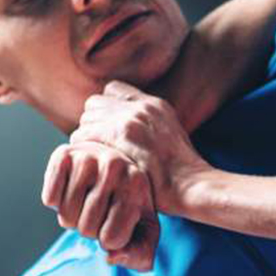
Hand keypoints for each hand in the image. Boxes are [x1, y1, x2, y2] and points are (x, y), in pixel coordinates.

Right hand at [42, 140, 159, 270]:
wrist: (113, 167)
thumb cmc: (129, 205)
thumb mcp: (144, 231)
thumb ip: (139, 254)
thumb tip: (112, 257)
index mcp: (137, 185)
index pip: (111, 238)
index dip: (109, 239)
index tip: (117, 222)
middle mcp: (115, 166)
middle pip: (86, 229)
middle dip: (90, 228)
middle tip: (99, 209)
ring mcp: (88, 157)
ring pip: (66, 217)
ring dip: (73, 217)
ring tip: (86, 200)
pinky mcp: (63, 155)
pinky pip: (50, 199)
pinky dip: (55, 203)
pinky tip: (71, 189)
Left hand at [70, 81, 210, 214]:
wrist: (192, 185)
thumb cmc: (181, 174)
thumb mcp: (171, 138)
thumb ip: (148, 126)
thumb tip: (125, 131)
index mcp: (155, 105)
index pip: (112, 89)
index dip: (104, 108)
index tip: (106, 129)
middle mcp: (142, 106)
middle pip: (94, 103)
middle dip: (92, 124)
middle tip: (97, 147)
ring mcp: (131, 119)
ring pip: (86, 118)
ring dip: (86, 138)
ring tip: (95, 158)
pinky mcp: (120, 137)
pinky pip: (83, 135)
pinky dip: (83, 150)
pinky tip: (92, 165)